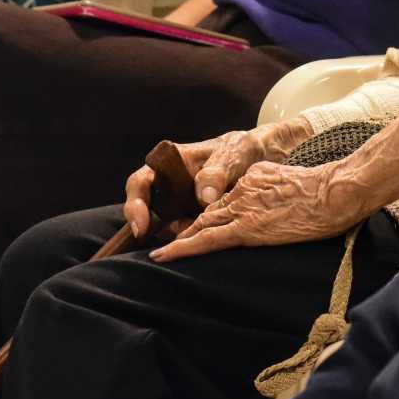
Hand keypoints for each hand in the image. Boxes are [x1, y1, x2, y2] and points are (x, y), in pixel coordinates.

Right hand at [121, 121, 311, 239]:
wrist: (263, 159)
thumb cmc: (242, 149)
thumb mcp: (232, 154)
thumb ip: (217, 171)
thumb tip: (204, 196)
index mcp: (170, 164)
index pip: (140, 183)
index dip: (135, 204)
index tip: (143, 224)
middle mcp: (170, 185)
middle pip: (146, 210)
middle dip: (149, 230)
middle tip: (161, 249)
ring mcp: (182, 204)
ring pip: (166, 226)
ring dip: (174, 237)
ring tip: (191, 243)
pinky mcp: (196, 218)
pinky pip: (187, 233)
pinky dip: (191, 241)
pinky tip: (203, 245)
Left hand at [151, 158, 368, 262]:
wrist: (334, 192)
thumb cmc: (326, 192)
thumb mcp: (293, 183)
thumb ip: (275, 192)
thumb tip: (272, 209)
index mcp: (254, 178)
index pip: (224, 200)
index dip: (208, 215)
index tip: (196, 226)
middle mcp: (242, 189)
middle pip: (208, 212)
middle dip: (186, 228)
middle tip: (167, 242)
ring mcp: (242, 207)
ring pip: (202, 226)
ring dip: (179, 240)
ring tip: (161, 253)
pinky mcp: (247, 227)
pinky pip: (208, 240)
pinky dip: (183, 247)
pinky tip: (166, 255)